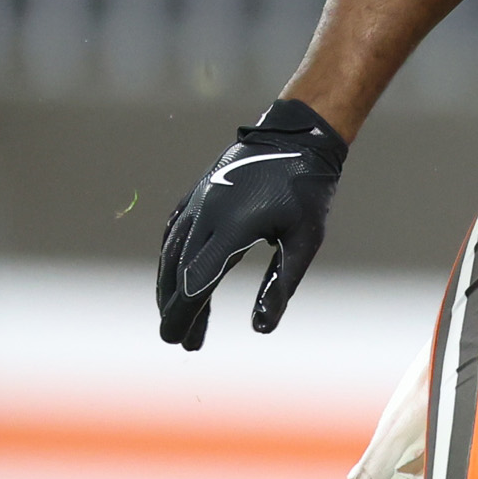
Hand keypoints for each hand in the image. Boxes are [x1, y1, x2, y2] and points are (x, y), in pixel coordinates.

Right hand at [155, 100, 347, 350]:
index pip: (198, 280)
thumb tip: (261, 328)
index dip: (186, 312)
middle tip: (178, 340)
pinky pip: (175, 233)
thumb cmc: (307, 191)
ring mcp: (198, 202)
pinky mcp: (198, 195)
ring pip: (172, 252)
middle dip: (176, 308)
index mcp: (232, 226)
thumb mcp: (305, 240)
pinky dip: (171, 260)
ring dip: (170, 287)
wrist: (295, 137)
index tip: (178, 339)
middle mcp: (206, 213)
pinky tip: (174, 278)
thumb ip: (281, 284)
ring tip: (177, 318)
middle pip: (179, 270)